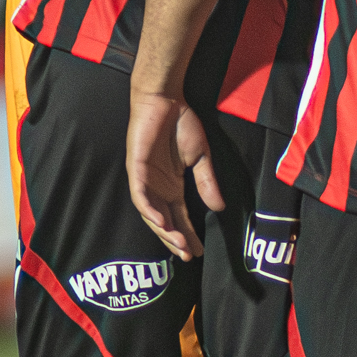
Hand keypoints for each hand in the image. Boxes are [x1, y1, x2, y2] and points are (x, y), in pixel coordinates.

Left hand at [126, 91, 219, 262]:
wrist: (165, 100)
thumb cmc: (181, 124)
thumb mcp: (201, 158)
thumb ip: (206, 183)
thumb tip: (219, 208)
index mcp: (172, 186)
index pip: (179, 217)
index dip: (187, 235)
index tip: (198, 252)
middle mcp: (157, 187)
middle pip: (164, 221)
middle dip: (175, 240)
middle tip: (187, 256)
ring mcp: (144, 180)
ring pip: (151, 213)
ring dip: (163, 230)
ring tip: (177, 244)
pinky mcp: (136, 169)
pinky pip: (140, 195)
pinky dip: (150, 210)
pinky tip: (161, 222)